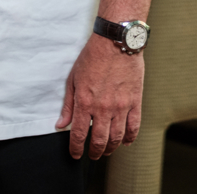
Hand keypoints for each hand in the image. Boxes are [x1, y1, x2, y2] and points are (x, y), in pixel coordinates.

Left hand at [56, 33, 143, 159]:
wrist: (115, 42)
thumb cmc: (92, 57)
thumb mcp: (73, 78)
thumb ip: (68, 105)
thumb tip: (60, 124)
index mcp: (85, 102)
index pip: (79, 134)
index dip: (76, 148)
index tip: (75, 154)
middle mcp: (103, 108)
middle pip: (100, 141)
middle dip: (94, 152)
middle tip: (92, 155)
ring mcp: (121, 106)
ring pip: (117, 137)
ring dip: (111, 148)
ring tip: (107, 150)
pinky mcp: (135, 101)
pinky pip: (134, 127)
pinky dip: (129, 138)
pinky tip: (124, 141)